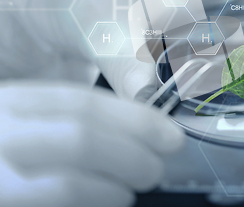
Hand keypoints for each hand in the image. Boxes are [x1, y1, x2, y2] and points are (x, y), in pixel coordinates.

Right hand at [0, 81, 184, 206]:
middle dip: (129, 154)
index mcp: (10, 103)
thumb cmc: (8, 145)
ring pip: (66, 185)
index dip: (135, 119)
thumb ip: (67, 123)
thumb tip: (140, 135)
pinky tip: (105, 202)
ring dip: (111, 190)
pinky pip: (52, 204)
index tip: (170, 136)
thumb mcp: (24, 122)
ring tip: (127, 192)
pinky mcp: (3, 201)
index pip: (81, 103)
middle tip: (155, 169)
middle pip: (78, 138)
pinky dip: (89, 205)